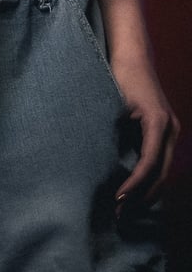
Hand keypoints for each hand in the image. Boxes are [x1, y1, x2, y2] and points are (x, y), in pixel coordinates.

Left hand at [110, 54, 179, 208]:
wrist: (133, 56)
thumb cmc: (120, 76)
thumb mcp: (113, 103)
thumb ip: (112, 131)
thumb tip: (100, 164)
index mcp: (158, 124)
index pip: (149, 164)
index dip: (135, 185)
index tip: (118, 199)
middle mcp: (171, 130)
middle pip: (162, 174)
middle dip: (142, 196)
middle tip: (120, 215)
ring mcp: (172, 131)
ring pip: (165, 171)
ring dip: (148, 191)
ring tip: (126, 209)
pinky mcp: (166, 131)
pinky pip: (161, 161)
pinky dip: (150, 178)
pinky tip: (135, 191)